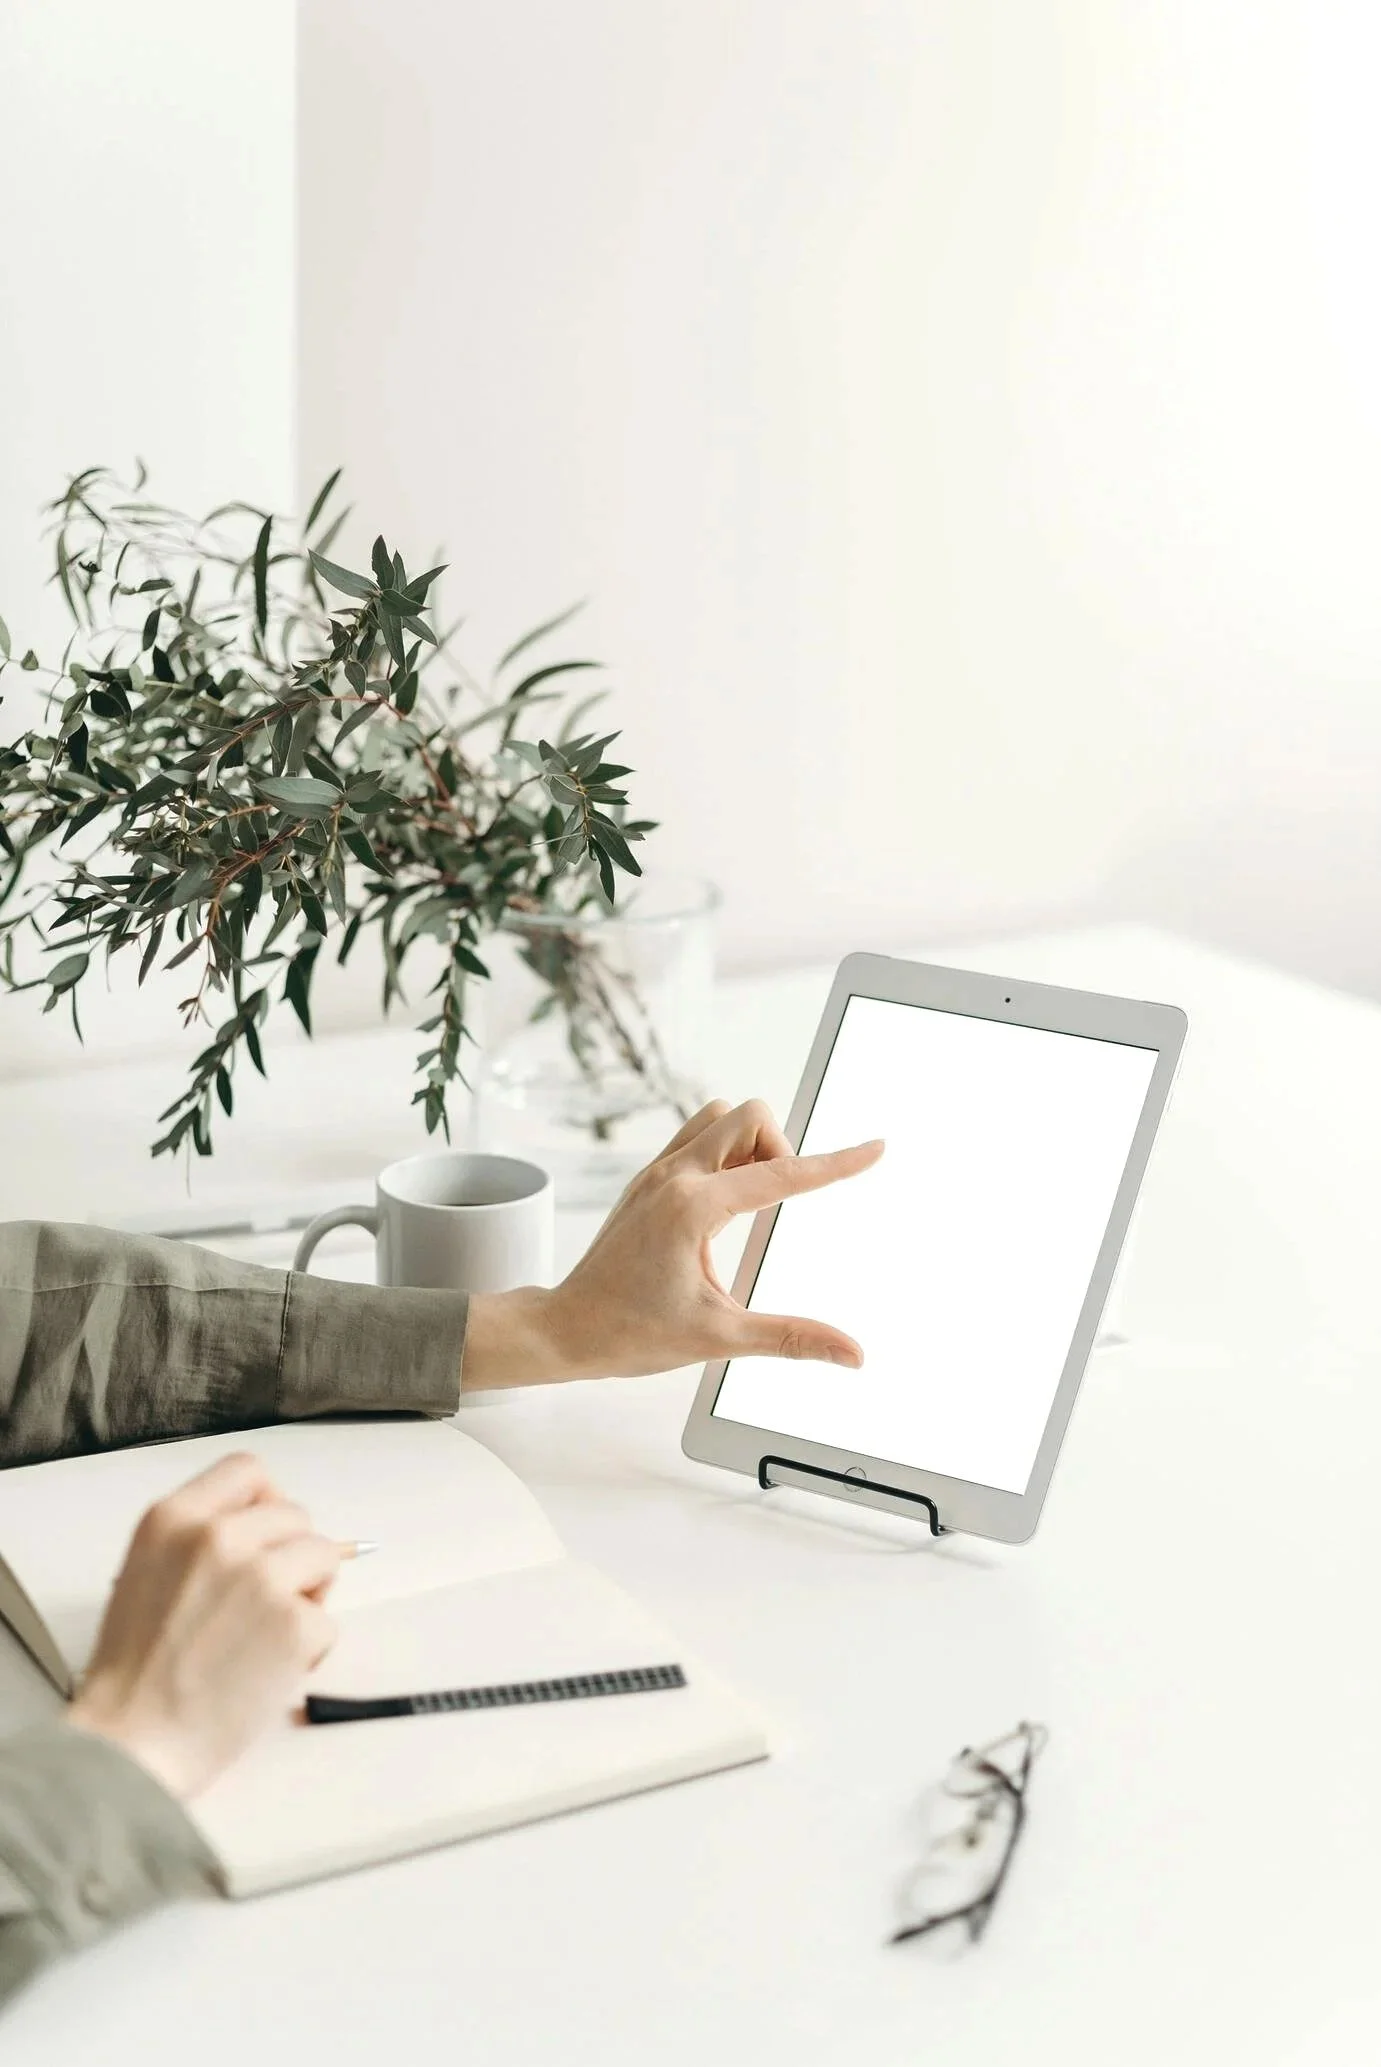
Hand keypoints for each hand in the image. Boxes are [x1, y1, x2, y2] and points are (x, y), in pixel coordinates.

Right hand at [68, 1453, 340, 1798]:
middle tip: (266, 1603)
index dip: (266, 1500)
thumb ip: (198, 1539)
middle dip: (292, 1555)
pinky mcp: (294, 1623)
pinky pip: (327, 1621)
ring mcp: (261, 1577)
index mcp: (174, 1518)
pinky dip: (310, 1649)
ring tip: (267, 1636)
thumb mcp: (146, 1573)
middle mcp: (218, 1537)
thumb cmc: (133, 1674)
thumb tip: (264, 1528)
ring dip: (309, 1595)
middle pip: (296, 1515)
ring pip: (325, 1557)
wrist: (131, 1742)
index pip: (247, 1471)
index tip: (268, 1531)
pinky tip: (269, 1672)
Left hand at [464, 1098, 882, 1385]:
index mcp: (693, 1208)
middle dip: (781, 1148)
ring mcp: (656, 1173)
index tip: (873, 1149)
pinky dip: (724, 1153)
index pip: (783, 1174)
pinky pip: (696, 1137)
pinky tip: (726, 1204)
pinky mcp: (647, 1180)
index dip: (836, 1164)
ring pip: (719, 1117)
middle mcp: (674, 1177)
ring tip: (753, 1202)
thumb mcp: (720, 1338)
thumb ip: (792, 1338)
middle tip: (780, 1204)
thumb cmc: (631, 1334)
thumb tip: (851, 1353)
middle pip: (749, 1116)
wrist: (565, 1329)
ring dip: (749, 1144)